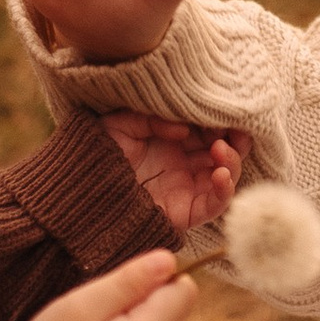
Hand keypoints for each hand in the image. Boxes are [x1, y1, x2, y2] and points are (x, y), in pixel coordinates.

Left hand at [104, 111, 247, 234]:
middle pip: (225, 149)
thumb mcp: (121, 124)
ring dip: (232, 160)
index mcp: (174, 140)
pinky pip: (216, 205)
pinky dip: (226, 190)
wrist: (84, 193)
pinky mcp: (187, 211)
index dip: (219, 118)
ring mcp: (188, 187)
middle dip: (235, 137)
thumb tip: (183, 128)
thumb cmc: (99, 154)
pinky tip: (222, 173)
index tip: (220, 109)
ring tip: (220, 148)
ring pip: (227, 174)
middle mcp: (185, 162)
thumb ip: (152, 118)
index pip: (209, 128)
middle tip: (232, 127)